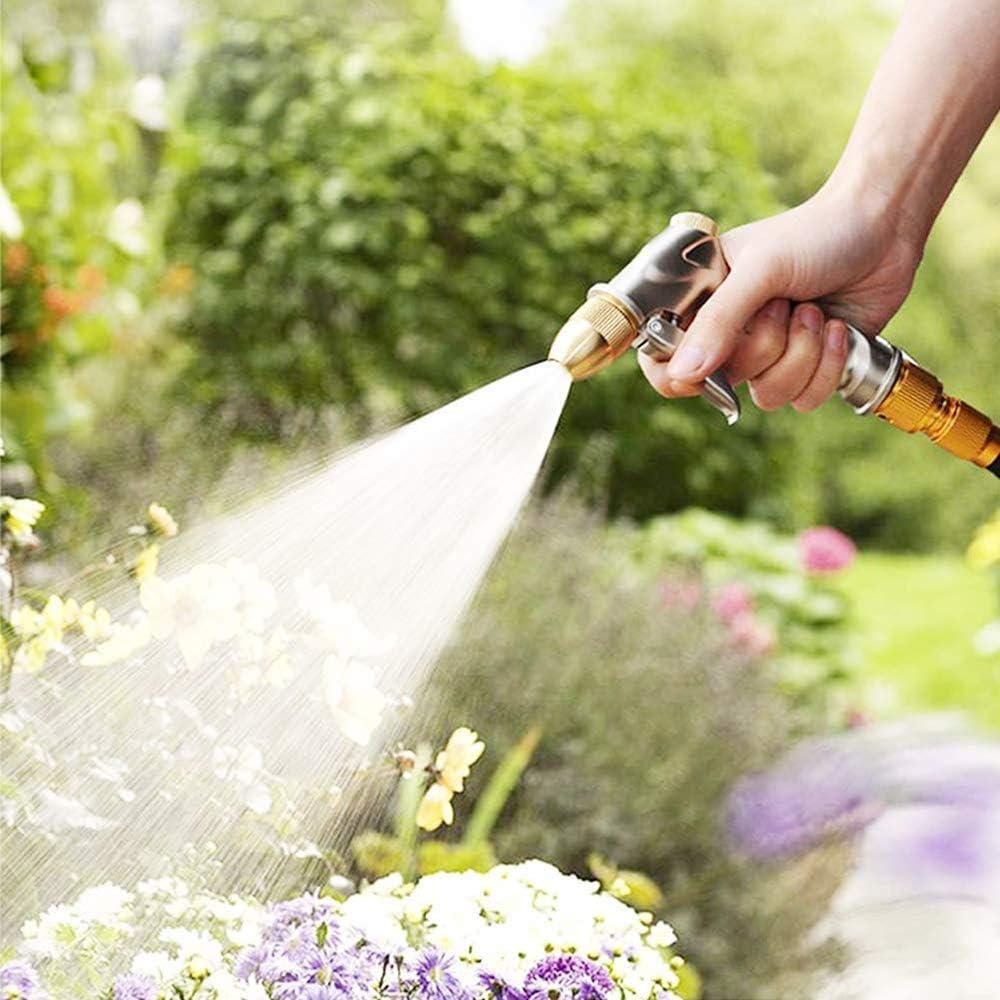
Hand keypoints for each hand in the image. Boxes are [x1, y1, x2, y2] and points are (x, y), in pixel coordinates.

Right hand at [638, 184, 923, 410]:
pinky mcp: (807, 367)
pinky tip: (836, 328)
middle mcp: (729, 334)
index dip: (676, 374)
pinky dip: (828, 366)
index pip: (661, 358)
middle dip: (764, 347)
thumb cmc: (815, 234)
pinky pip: (803, 401)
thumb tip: (683, 374)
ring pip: (767, 396)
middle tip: (782, 306)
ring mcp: (768, 354)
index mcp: (701, 303)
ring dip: (801, 355)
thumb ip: (719, 321)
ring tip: (813, 311)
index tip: (703, 367)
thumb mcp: (760, 271)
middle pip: (722, 384)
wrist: (883, 226)